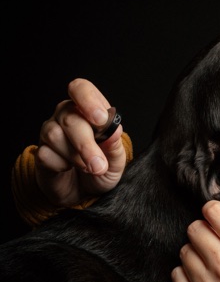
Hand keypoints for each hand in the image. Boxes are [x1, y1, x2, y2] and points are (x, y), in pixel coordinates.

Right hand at [34, 78, 127, 206]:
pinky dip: (61, 165)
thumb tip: (113, 131)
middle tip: (99, 165)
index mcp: (88, 110)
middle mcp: (66, 116)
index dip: (88, 100)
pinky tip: (68, 169)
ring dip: (75, 156)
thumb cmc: (102, 168)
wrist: (85, 192)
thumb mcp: (117, 159)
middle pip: (70, 119)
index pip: (81, 89)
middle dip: (86, 144)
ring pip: (55, 135)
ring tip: (88, 167)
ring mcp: (50, 132)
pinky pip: (45, 154)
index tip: (100, 119)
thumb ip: (115, 145)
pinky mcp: (40, 151)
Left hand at [174, 200, 219, 281]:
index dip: (215, 213)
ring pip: (184, 251)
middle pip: (195, 229)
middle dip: (204, 234)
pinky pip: (176, 275)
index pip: (215, 212)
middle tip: (216, 248)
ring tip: (212, 270)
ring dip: (196, 256)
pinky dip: (187, 277)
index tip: (218, 221)